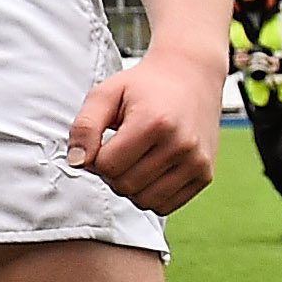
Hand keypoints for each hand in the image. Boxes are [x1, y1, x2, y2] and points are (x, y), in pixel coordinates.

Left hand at [66, 42, 221, 213]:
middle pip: (125, 185)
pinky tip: (149, 170)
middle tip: (118, 148)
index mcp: (154, 123)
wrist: (190, 76)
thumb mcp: (105, 94)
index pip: (107, 166)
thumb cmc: (143, 86)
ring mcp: (197, 162)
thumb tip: (77, 162)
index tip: (103, 141)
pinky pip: (166, 205)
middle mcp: (181, 145)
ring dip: (130, 186)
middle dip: (111, 172)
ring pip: (145, 201)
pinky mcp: (205, 175)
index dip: (95, 157)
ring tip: (134, 159)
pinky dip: (150, 194)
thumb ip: (84, 127)